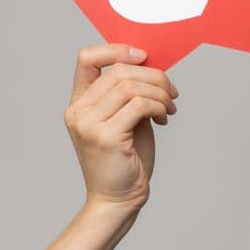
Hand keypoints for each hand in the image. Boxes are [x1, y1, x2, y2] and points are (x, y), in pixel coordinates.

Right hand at [63, 43, 178, 211]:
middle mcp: (78, 112)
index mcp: (79, 104)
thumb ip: (129, 94)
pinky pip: (139, 105)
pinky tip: (164, 117)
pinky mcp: (106, 137)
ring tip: (169, 108)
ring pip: (131, 86)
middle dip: (154, 76)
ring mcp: (88, 124)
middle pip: (119, 71)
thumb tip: (153, 66)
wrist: (117, 200)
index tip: (143, 56)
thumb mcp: (125, 120)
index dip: (116, 49)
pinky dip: (158, 106)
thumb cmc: (124, 161)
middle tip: (171, 92)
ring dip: (160, 93)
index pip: (87, 58)